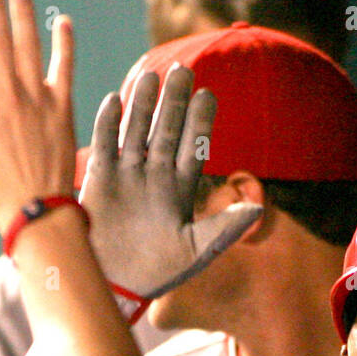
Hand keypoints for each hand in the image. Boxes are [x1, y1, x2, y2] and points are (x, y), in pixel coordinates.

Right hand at [80, 67, 261, 304]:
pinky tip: (114, 100)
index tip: (209, 94)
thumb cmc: (159, 272)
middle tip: (182, 70)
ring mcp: (127, 174)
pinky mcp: (99, 179)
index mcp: (181, 188)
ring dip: (143, 105)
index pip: (194, 146)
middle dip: (175, 102)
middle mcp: (155, 175)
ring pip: (137, 130)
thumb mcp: (197, 250)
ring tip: (151, 76)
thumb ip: (225, 227)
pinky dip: (108, 124)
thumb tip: (257, 209)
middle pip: (167, 130)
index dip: (201, 121)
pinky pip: (105, 145)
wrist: (116, 285)